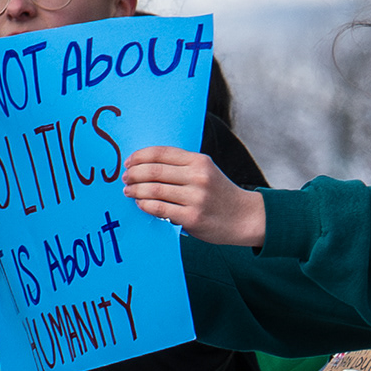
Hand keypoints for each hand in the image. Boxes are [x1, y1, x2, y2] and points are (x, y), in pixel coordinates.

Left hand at [122, 145, 267, 245]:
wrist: (244, 217)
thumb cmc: (219, 194)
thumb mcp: (206, 171)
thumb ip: (181, 167)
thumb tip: (145, 166)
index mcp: (199, 161)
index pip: (162, 153)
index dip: (140, 156)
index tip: (128, 162)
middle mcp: (198, 177)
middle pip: (155, 171)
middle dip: (134, 174)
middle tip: (125, 178)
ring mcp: (196, 198)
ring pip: (155, 190)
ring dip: (136, 190)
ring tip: (128, 191)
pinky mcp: (193, 217)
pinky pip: (160, 209)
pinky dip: (146, 205)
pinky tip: (141, 204)